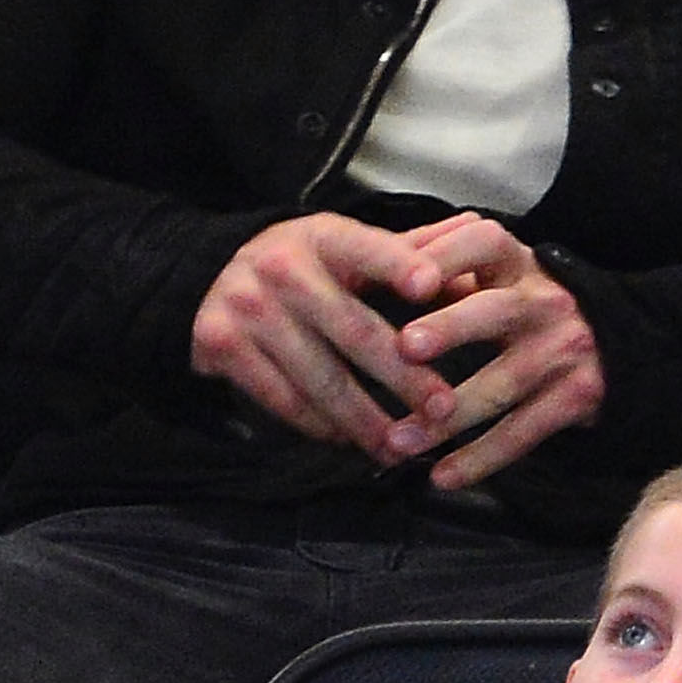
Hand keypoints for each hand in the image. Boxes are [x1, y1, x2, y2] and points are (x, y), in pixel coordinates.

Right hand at [191, 211, 474, 457]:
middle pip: (353, 330)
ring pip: (318, 376)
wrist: (204, 273)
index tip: (431, 286)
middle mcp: (282, 268)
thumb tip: (477, 242)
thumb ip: (410, 251)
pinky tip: (349, 441)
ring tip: (401, 446)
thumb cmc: (302, 264)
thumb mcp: (346, 245)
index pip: (368, 249)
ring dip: (364, 419)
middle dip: (403, 375)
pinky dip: (320, 425)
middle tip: (444, 409)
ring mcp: (248, 308)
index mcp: (323, 236)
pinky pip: (282, 398)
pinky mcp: (220, 347)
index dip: (399, 265)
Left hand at [382, 216, 606, 486]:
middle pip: (494, 312)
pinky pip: (524, 431)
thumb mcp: (505, 275)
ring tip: (399, 441)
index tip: (408, 278)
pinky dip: (481, 458)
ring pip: (502, 384)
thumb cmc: (534, 308)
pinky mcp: (578, 396)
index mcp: (517, 263)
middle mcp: (544, 301)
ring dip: (446, 418)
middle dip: (450, 328)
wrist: (626, 342)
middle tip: (404, 347)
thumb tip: (380, 265)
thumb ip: (450, 267)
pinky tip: (444, 476)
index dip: (446, 256)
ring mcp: (563, 350)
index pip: (482, 242)